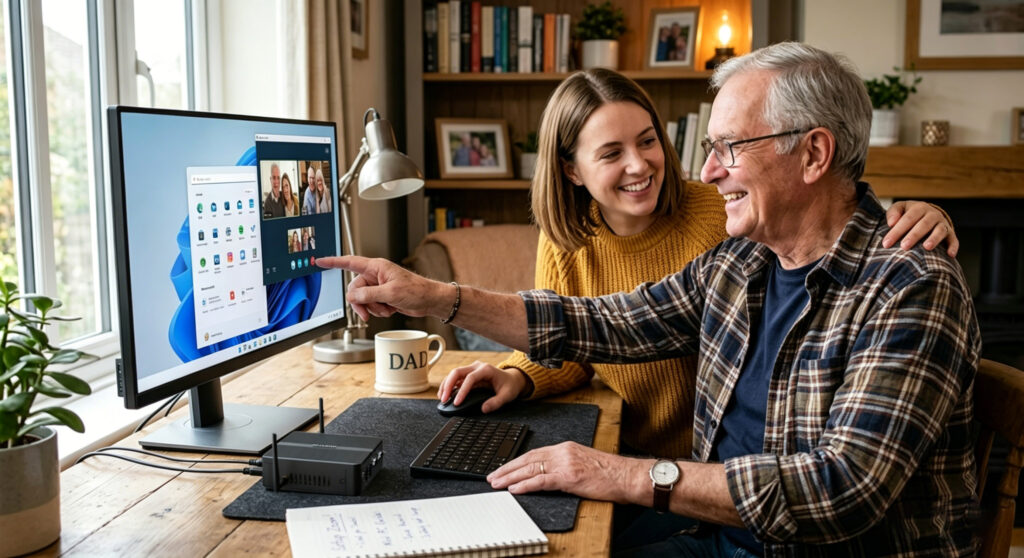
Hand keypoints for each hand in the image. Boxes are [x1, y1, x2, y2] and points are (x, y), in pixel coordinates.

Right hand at [316, 255, 448, 320]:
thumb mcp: (390, 293)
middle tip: (367, 313)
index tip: (319, 261)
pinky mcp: (383, 297)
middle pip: (355, 289)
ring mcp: (379, 287)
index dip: (333, 262)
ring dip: (373, 308)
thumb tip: (352, 296)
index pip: (350, 262)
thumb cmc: (416, 291)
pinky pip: (371, 306)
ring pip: (362, 300)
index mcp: (376, 267)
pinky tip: (391, 309)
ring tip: (388, 308)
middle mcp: (376, 276)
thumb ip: (368, 294)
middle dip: (360, 303)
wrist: (429, 301)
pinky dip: (379, 311)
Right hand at [437, 362, 527, 413]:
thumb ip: (496, 402)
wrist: (511, 380)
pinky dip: (448, 385)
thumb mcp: (507, 395)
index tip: (457, 402)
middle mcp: (477, 366)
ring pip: (454, 374)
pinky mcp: (468, 374)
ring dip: (446, 385)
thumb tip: (484, 409)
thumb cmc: (509, 386)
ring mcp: (472, 369)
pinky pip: (455, 378)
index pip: (470, 378)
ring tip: (442, 398)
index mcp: (486, 369)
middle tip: (444, 399)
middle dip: (448, 385)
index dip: (462, 391)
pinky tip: (445, 394)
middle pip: (457, 372)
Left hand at [486, 442, 646, 503]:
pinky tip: (515, 488)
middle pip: (528, 459)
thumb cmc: (610, 473)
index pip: (534, 453)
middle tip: (492, 476)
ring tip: (497, 483)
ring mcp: (565, 464)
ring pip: (530, 468)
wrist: (627, 476)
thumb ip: (565, 465)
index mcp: (565, 447)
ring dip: (510, 477)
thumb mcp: (583, 462)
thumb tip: (547, 474)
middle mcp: (563, 452)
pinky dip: (525, 484)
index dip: (516, 461)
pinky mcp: (569, 477)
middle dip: (507, 468)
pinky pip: (542, 480)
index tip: (503, 468)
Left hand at [883, 201, 958, 256]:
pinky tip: (950, 255)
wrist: (928, 213)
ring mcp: (943, 224)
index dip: (897, 231)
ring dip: (934, 239)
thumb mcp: (900, 208)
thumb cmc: (908, 214)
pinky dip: (953, 246)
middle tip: (904, 246)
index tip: (886, 243)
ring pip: (940, 230)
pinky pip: (953, 240)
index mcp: (919, 208)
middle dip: (914, 235)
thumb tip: (891, 223)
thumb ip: (893, 212)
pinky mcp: (950, 234)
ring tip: (926, 247)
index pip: (908, 219)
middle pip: (924, 224)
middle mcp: (933, 214)